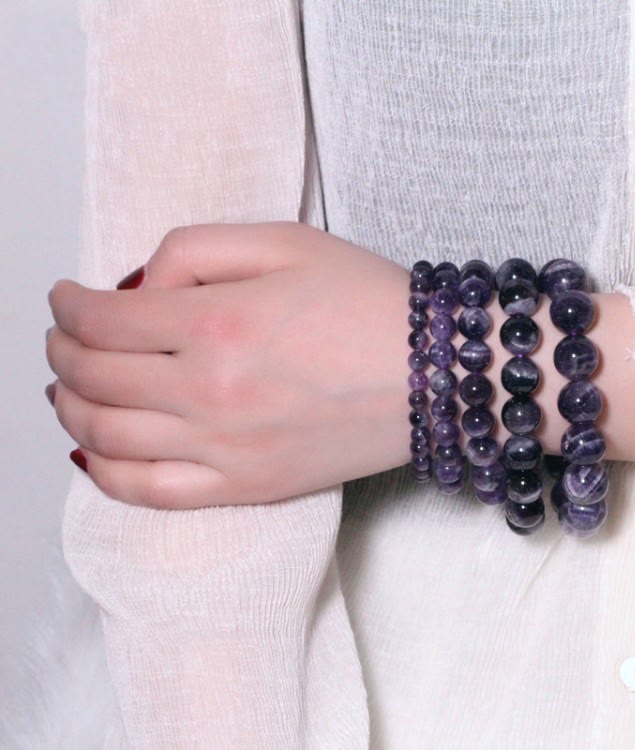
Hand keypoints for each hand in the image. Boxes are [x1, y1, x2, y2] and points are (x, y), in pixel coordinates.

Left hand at [46, 221, 412, 508]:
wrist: (438, 375)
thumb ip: (195, 249)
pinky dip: (104, 474)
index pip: (101, 320)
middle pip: (92, 378)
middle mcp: (210, 392)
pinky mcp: (248, 486)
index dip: (67, 304)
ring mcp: (226, 450)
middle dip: (61, 351)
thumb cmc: (370, 303)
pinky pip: (149, 493)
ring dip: (69, 408)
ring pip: (106, 439)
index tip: (65, 296)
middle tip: (63, 336)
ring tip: (68, 388)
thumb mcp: (286, 242)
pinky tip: (94, 452)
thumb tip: (139, 289)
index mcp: (217, 322)